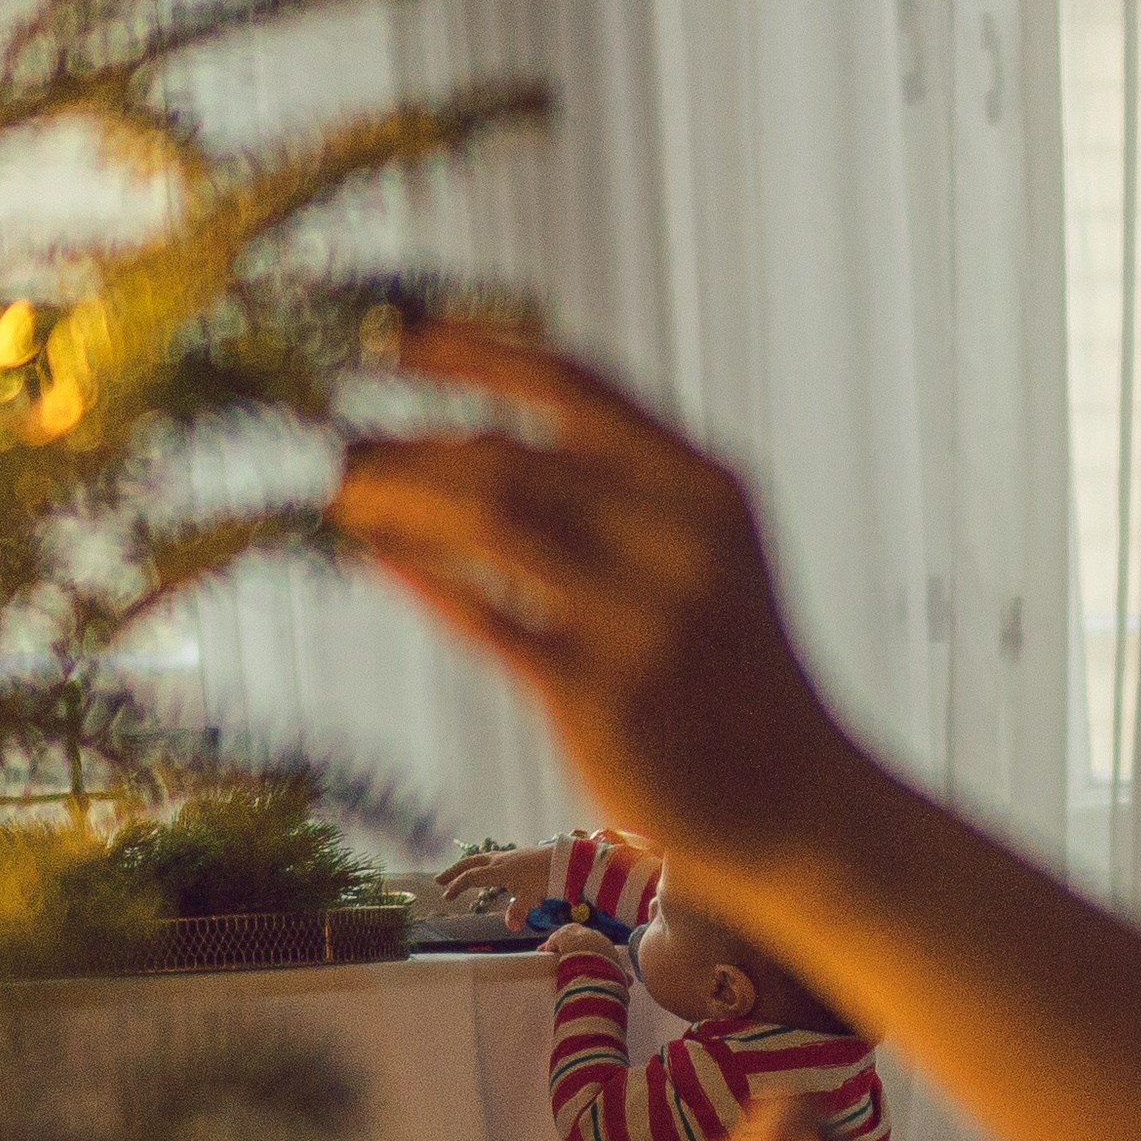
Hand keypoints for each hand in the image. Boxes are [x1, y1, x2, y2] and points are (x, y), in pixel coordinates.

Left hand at [334, 322, 845, 883]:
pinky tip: (380, 556)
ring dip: (401, 497)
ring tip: (346, 492)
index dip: (471, 350)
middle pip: (513, 453)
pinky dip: (421, 575)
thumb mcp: (705, 559)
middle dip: (411, 440)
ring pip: (490, 519)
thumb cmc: (732, 680)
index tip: (392, 337)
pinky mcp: (602, 696)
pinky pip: (484, 616)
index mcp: (708, 489)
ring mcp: (644, 619)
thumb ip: (620, 493)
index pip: (573, 385)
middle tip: (344, 441)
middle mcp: (681, 540)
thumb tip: (463, 435)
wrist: (797, 804)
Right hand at [435, 841, 557, 930]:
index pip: (472, 877)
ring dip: (465, 866)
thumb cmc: (546, 877)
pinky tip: (483, 872)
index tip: (447, 896)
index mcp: (499, 870)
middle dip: (453, 872)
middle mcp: (499, 860)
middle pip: (470, 863)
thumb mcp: (532, 896)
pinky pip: (490, 859)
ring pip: (479, 859)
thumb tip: (511, 927)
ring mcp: (506, 856)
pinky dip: (480, 865)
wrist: (562, 858)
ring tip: (457, 876)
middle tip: (439, 881)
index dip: (458, 886)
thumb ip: (519, 911)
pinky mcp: (514, 855)